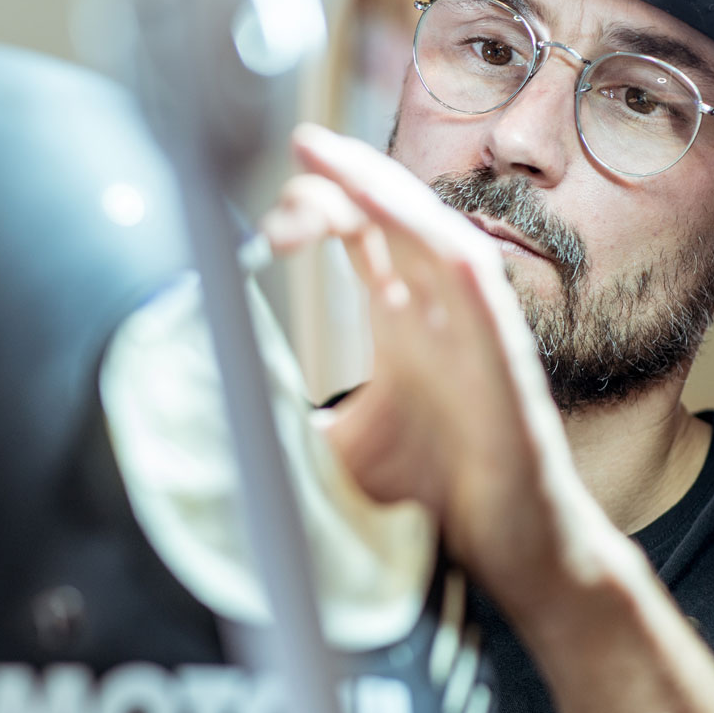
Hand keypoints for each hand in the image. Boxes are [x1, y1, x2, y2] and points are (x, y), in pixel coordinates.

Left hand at [261, 124, 608, 605]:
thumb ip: (279, 427)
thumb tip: (202, 427)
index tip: (270, 214)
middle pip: (392, 215)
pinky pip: (477, 283)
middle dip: (341, 179)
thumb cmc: (433, 502)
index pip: (363, 233)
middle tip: (292, 159)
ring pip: (433, 228)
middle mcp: (437, 313)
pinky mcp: (503, 359)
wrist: (512, 556)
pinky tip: (398, 214)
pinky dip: (438, 240)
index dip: (321, 203)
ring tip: (328, 156)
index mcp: (402, 323)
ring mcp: (473, 329)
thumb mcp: (331, 455)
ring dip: (380, 188)